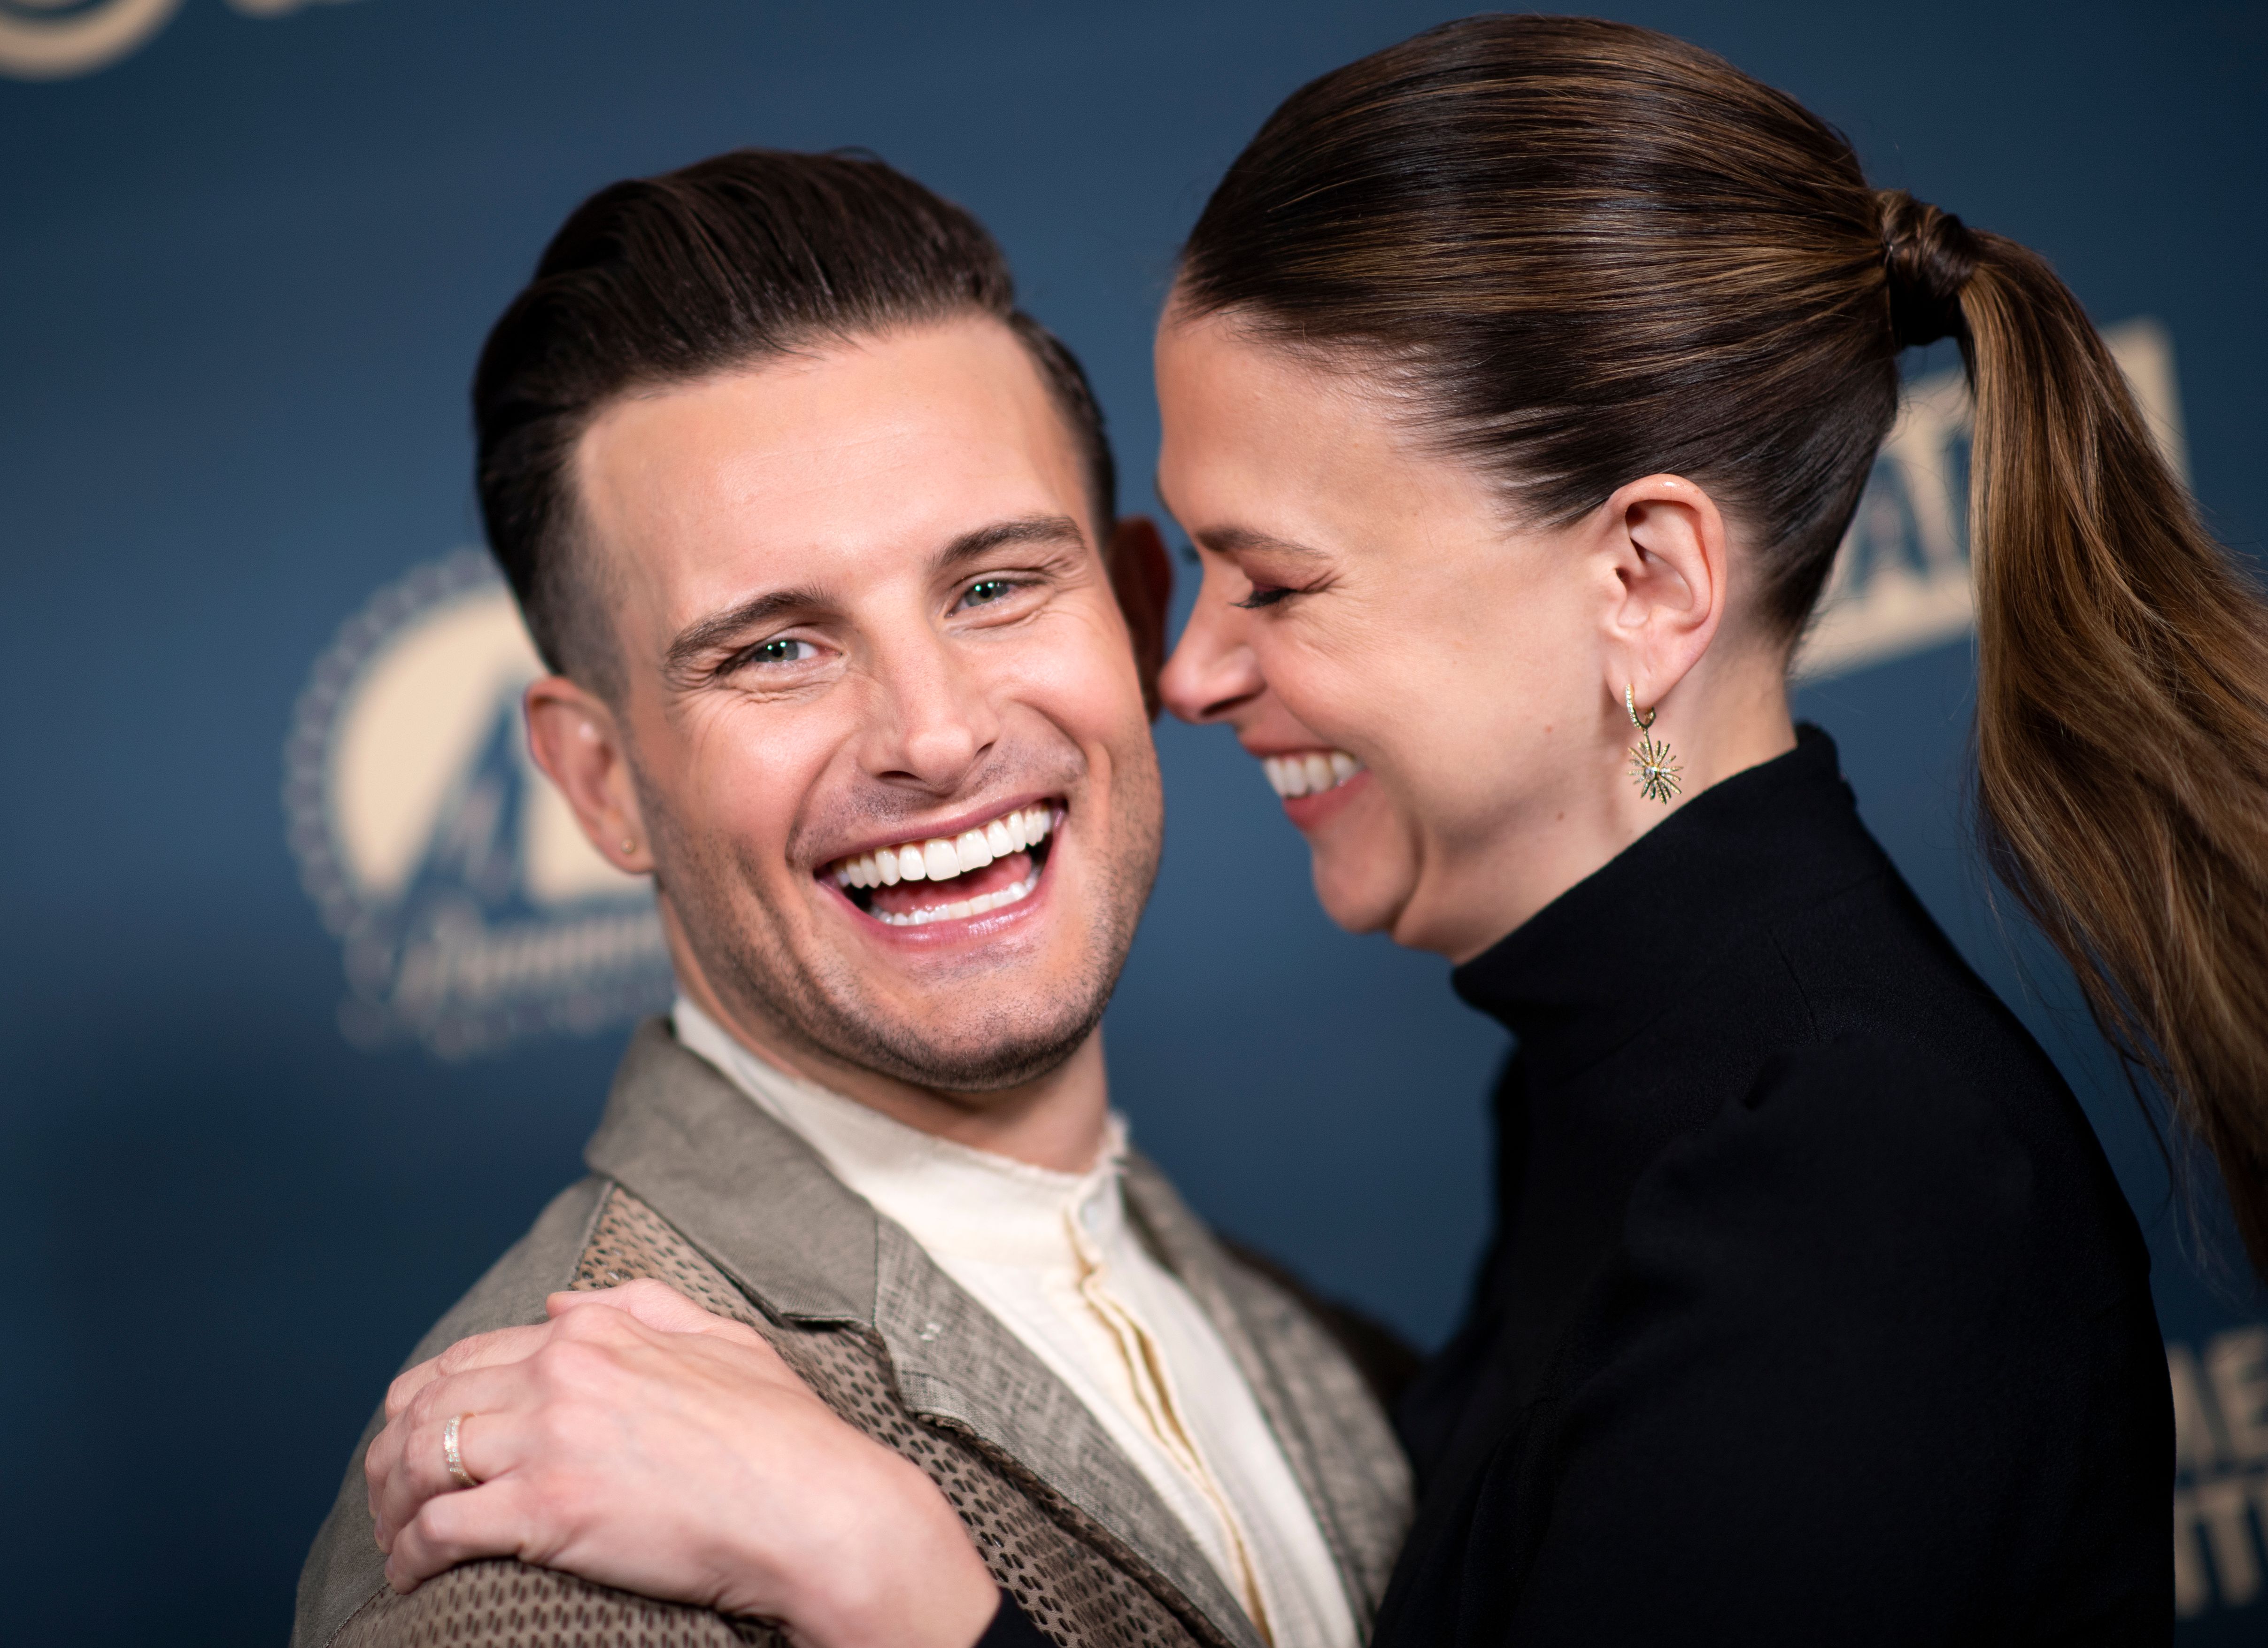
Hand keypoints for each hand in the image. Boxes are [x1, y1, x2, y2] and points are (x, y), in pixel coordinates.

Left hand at [364, 1279, 998, 1647]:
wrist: (814, 1507)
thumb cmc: (782, 1434)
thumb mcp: (722, 1339)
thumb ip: (640, 1305)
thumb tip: (560, 1299)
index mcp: (595, 1330)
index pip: (468, 1356)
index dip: (427, 1401)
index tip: (419, 1437)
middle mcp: (560, 1371)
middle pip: (427, 1404)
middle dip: (392, 1452)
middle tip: (390, 1495)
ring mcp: (550, 1438)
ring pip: (419, 1459)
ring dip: (390, 1504)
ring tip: (395, 1539)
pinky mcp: (545, 1508)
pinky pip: (440, 1528)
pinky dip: (410, 1554)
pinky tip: (411, 1574)